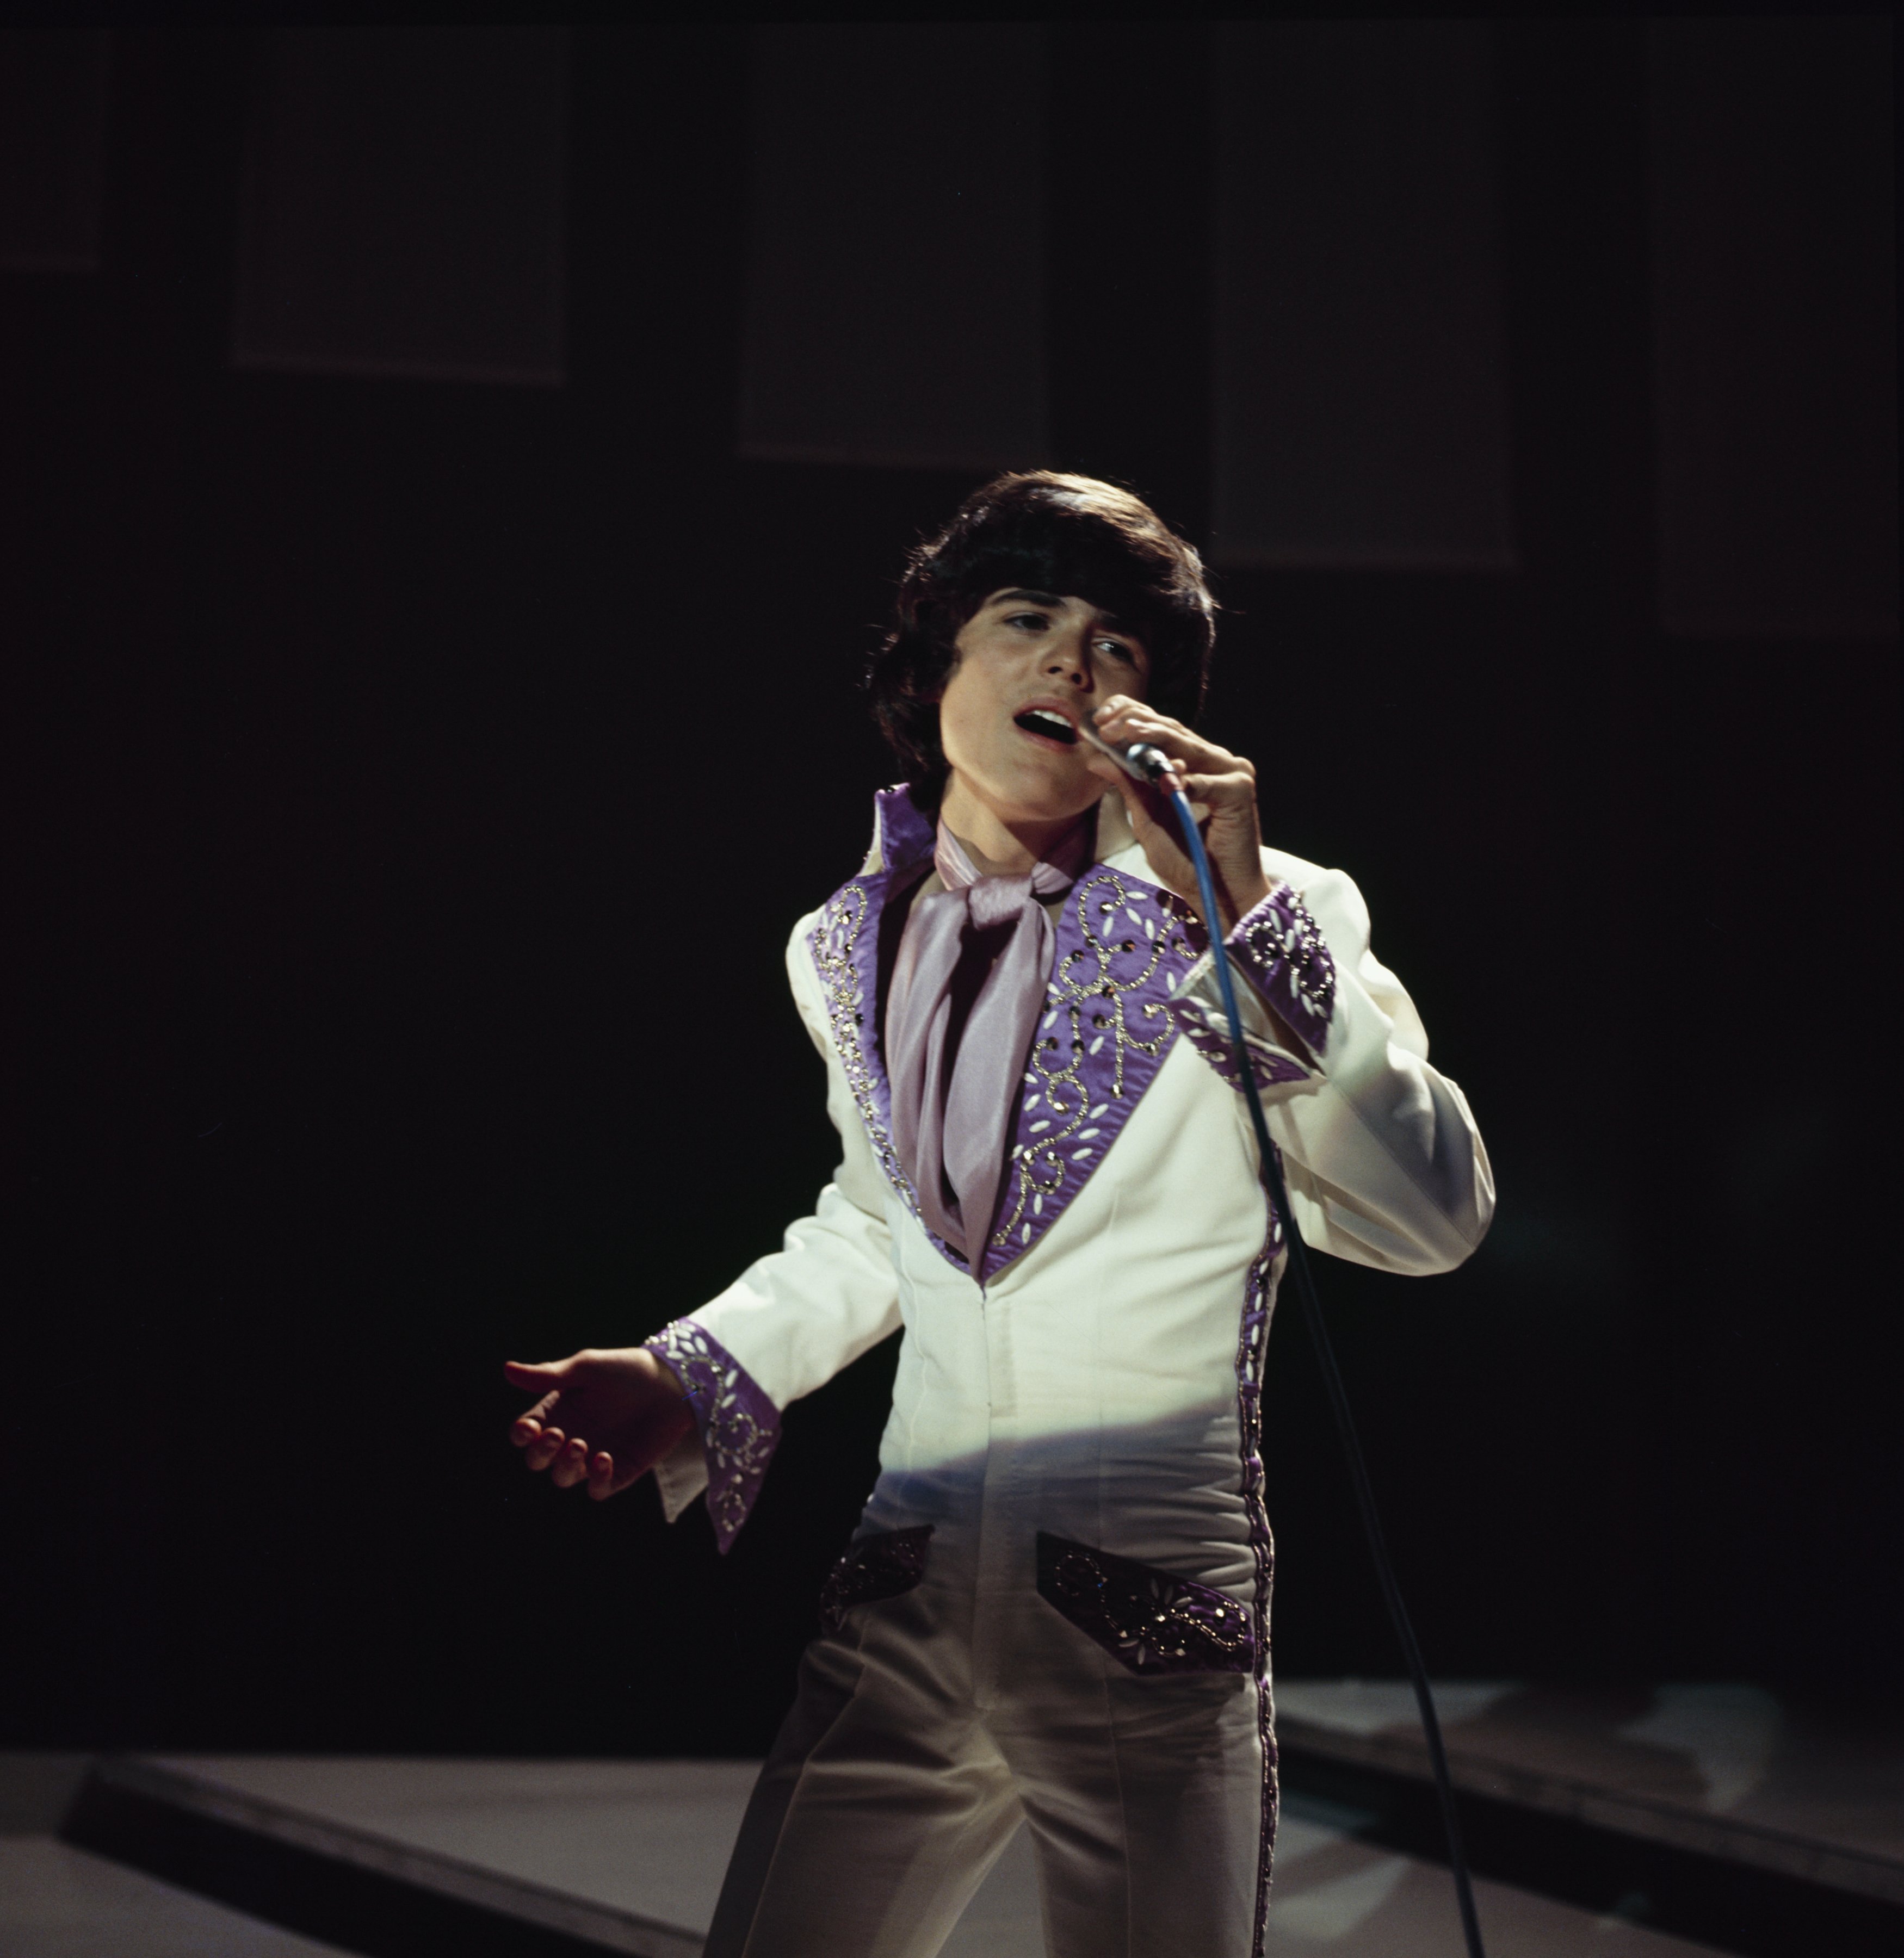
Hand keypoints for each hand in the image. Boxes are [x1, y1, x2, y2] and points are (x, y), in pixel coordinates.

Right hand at [504, 1347, 693, 1501]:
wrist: (673, 1382)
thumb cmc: (626, 1369)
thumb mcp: (587, 1368)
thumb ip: (549, 1375)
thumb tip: (506, 1369)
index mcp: (556, 1412)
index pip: (525, 1433)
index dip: (521, 1435)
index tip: (529, 1428)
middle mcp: (570, 1437)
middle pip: (538, 1461)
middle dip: (541, 1453)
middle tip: (558, 1435)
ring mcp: (592, 1457)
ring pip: (563, 1478)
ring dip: (565, 1467)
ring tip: (580, 1445)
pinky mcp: (618, 1472)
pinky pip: (598, 1489)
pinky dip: (596, 1480)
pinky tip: (604, 1459)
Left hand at [1083, 697, 1271, 929]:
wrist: (1216, 895)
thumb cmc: (1185, 861)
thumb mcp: (1147, 821)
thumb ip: (1129, 788)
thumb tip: (1096, 759)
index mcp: (1191, 765)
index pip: (1160, 730)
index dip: (1131, 718)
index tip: (1099, 719)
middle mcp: (1212, 762)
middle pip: (1173, 731)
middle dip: (1137, 723)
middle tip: (1107, 723)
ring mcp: (1229, 773)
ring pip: (1188, 746)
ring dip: (1157, 738)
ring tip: (1129, 732)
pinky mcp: (1241, 791)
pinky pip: (1208, 780)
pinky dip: (1188, 779)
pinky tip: (1168, 776)